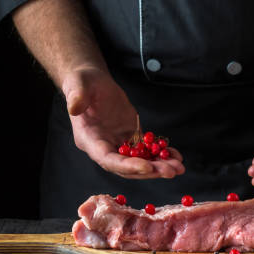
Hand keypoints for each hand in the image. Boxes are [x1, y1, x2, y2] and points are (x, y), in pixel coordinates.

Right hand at [61, 66, 184, 178]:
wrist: (93, 81)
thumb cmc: (82, 82)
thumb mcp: (78, 85)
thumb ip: (77, 97)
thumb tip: (74, 107)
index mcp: (89, 139)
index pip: (108, 159)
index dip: (127, 165)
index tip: (147, 167)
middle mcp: (105, 147)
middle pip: (127, 167)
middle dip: (149, 170)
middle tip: (170, 171)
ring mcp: (119, 144)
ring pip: (140, 162)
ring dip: (159, 166)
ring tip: (179, 168)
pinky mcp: (130, 137)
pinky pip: (147, 150)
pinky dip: (161, 155)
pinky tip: (176, 156)